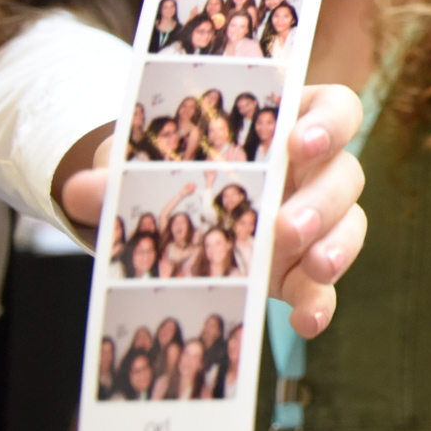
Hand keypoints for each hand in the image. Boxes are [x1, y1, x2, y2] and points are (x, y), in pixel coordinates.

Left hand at [65, 85, 366, 338]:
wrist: (168, 219)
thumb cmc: (170, 170)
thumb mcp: (143, 164)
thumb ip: (117, 171)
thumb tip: (81, 189)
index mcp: (289, 125)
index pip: (335, 109)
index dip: (330, 122)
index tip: (301, 144)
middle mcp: (315, 170)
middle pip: (346, 173)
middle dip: (321, 201)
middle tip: (286, 227)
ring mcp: (319, 220)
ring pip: (350, 226)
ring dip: (335, 248)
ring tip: (313, 269)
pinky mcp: (306, 269)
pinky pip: (327, 285)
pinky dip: (322, 302)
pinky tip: (308, 321)